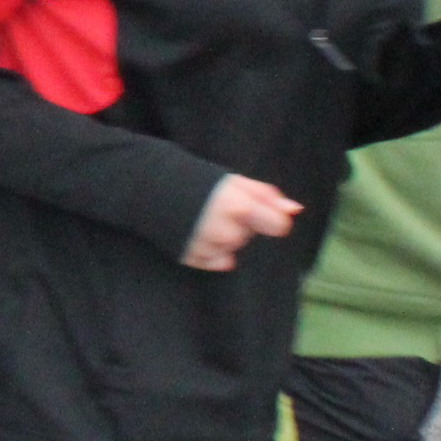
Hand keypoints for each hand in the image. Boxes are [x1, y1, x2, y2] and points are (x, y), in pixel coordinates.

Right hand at [181, 174, 300, 272]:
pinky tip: (197, 233)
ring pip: (233, 249)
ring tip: (203, 219)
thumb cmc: (194, 179)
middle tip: (217, 208)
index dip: (272, 219)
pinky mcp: (191, 258)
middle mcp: (225, 231)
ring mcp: (207, 247)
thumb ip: (267, 196)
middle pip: (250, 236)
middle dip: (241, 224)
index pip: (279, 225)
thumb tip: (296, 210)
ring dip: (224, 237)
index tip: (260, 214)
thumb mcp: (233, 180)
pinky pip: (216, 262)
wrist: (144, 186)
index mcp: (239, 207)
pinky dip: (211, 251)